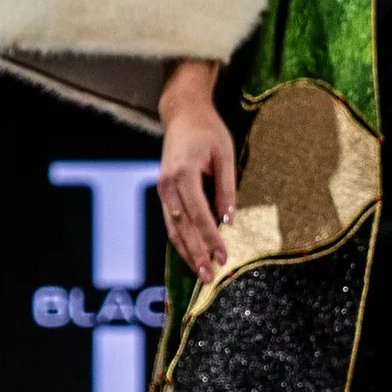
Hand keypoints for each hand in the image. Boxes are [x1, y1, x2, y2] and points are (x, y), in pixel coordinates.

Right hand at [157, 59, 235, 283]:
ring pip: (173, 229)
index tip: (224, 257)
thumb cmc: (207, 131)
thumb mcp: (224, 154)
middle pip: (182, 227)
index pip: (199, 214)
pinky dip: (180, 240)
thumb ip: (226, 188)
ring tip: (201, 273)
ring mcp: (162, 189)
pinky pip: (170, 222)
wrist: (182, 114)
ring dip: (187, 253)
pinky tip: (191, 255)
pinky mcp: (163, 192)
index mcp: (183, 173)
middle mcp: (168, 185)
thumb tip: (229, 220)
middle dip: (197, 254)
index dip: (211, 238)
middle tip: (210, 277)